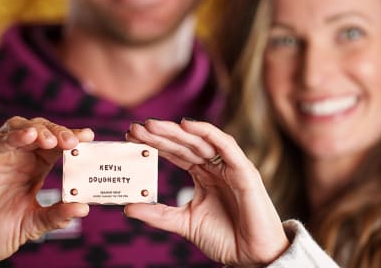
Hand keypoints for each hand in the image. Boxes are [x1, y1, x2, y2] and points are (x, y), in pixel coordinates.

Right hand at [0, 117, 93, 263]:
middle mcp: (16, 157)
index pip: (55, 146)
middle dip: (57, 132)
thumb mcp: (31, 225)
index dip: (71, 138)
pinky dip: (11, 137)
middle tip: (72, 141)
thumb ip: (55, 216)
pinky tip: (27, 136)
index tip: (89, 137)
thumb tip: (84, 208)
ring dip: (37, 130)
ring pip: (17, 128)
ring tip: (51, 140)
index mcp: (33, 168)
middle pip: (39, 131)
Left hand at [124, 119, 288, 267]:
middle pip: (184, 143)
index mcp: (203, 175)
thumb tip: (127, 208)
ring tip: (151, 125)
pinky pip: (225, 145)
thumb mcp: (184, 223)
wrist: (253, 257)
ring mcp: (230, 166)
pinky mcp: (244, 170)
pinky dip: (207, 132)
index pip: (175, 153)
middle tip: (134, 128)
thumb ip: (159, 215)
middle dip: (159, 134)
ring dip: (176, 131)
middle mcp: (216, 166)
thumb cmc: (225, 238)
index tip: (130, 137)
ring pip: (200, 140)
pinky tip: (186, 124)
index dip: (154, 143)